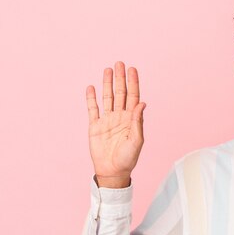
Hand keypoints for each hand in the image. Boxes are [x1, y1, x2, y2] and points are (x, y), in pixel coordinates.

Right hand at [86, 61, 145, 187]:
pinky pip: (92, 109)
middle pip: (120, 93)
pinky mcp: (95, 126)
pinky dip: (91, 98)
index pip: (133, 97)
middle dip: (120, 78)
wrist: (112, 171)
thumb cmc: (127, 159)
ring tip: (107, 69)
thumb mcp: (136, 141)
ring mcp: (107, 120)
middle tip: (119, 63)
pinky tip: (91, 87)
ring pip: (107, 97)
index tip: (132, 69)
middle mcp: (119, 117)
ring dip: (107, 84)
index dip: (133, 83)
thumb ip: (137, 121)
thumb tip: (142, 103)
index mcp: (131, 119)